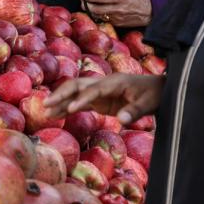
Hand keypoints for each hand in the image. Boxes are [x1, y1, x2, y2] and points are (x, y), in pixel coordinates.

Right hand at [44, 72, 164, 124]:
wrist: (158, 89)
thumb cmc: (154, 94)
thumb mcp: (149, 103)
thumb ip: (134, 111)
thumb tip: (121, 121)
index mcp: (113, 83)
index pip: (93, 90)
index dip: (82, 99)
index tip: (71, 109)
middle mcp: (102, 84)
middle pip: (76, 86)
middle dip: (61, 94)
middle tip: (46, 105)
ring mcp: (99, 92)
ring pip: (74, 94)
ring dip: (61, 102)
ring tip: (45, 113)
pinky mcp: (99, 100)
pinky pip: (80, 103)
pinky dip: (68, 108)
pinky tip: (57, 116)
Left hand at [84, 0, 151, 27]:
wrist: (150, 14)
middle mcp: (118, 9)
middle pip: (97, 9)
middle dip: (87, 6)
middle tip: (82, 1)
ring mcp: (117, 18)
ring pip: (99, 16)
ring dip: (91, 12)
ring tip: (86, 6)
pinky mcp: (118, 24)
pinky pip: (104, 21)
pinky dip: (99, 17)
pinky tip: (96, 12)